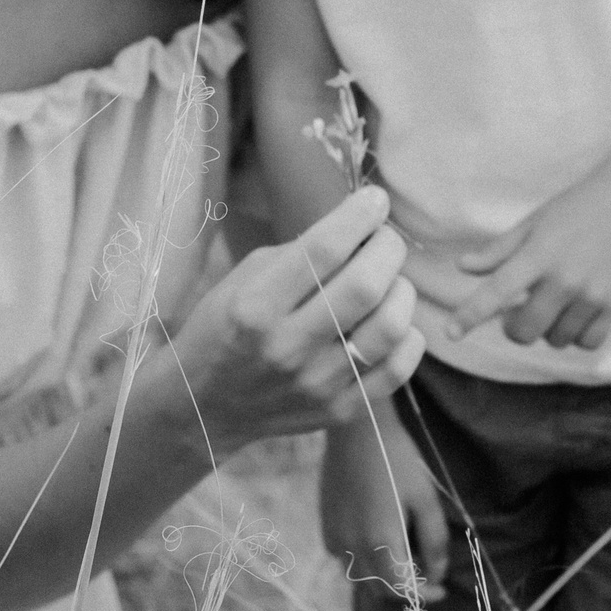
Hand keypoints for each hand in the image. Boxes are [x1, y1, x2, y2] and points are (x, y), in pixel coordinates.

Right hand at [168, 187, 424, 450]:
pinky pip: (398, 369)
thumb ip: (300, 254)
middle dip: (388, 247)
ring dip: (401, 290)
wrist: (203, 405)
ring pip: (390, 327)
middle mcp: (287, 347)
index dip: (360, 215)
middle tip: (385, 239)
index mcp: (255, 307)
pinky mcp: (339, 411)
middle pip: (366, 286)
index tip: (375, 199)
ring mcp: (317, 384)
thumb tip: (361, 227)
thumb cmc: (224, 327)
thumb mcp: (244, 278)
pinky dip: (407, 337)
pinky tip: (391, 322)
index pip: (324, 249)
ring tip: (389, 281)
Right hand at [319, 414, 450, 601]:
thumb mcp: (426, 498)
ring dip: (382, 576)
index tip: (441, 589)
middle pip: (380, 589)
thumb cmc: (398, 460)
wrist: (359, 430)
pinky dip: (363, 560)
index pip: (402, 588)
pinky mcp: (325, 526)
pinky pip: (344, 558)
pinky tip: (376, 537)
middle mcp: (353, 547)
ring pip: (359, 577)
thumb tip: (438, 574)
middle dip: (405, 587)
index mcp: (381, 541)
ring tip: (403, 554)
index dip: (424, 594)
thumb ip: (434, 540)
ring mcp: (335, 538)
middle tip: (425, 570)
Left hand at [446, 173, 610, 348]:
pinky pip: (588, 342)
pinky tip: (578, 313)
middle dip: (516, 328)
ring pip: (556, 339)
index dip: (470, 315)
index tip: (451, 333)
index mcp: (539, 254)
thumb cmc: (577, 208)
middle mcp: (565, 278)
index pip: (497, 291)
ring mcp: (593, 293)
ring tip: (557, 303)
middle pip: (525, 331)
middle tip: (520, 311)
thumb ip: (500, 250)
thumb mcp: (534, 222)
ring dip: (549, 329)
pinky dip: (578, 335)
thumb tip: (463, 267)